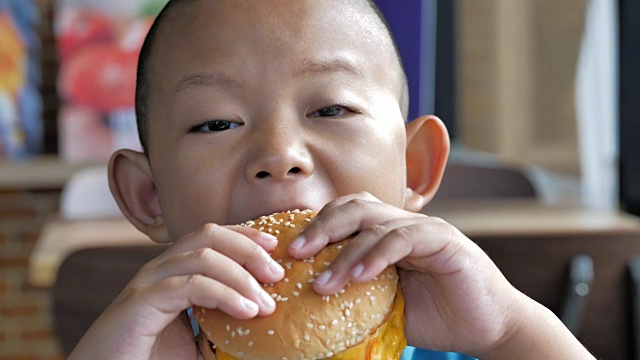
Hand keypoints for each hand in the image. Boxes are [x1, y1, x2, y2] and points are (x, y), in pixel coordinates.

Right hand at [69, 224, 284, 359]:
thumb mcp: (199, 339)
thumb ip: (226, 323)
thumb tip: (265, 316)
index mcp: (173, 272)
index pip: (212, 237)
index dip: (245, 236)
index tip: (275, 248)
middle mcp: (159, 270)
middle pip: (208, 235)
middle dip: (248, 248)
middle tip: (277, 274)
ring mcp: (147, 283)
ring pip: (201, 255)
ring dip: (241, 275)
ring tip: (266, 303)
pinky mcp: (140, 303)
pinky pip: (189, 285)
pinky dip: (223, 293)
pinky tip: (245, 310)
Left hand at [287, 192, 521, 354]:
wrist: (488, 327)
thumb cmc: (435, 315)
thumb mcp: (384, 305)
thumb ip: (355, 295)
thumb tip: (309, 304)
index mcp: (385, 234)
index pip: (343, 215)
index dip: (313, 228)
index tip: (286, 255)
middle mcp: (401, 224)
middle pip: (352, 207)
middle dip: (319, 227)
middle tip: (294, 254)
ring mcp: (423, 228)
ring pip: (374, 223)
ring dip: (343, 252)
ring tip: (321, 282)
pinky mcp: (444, 240)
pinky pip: (403, 238)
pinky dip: (376, 255)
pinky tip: (358, 277)